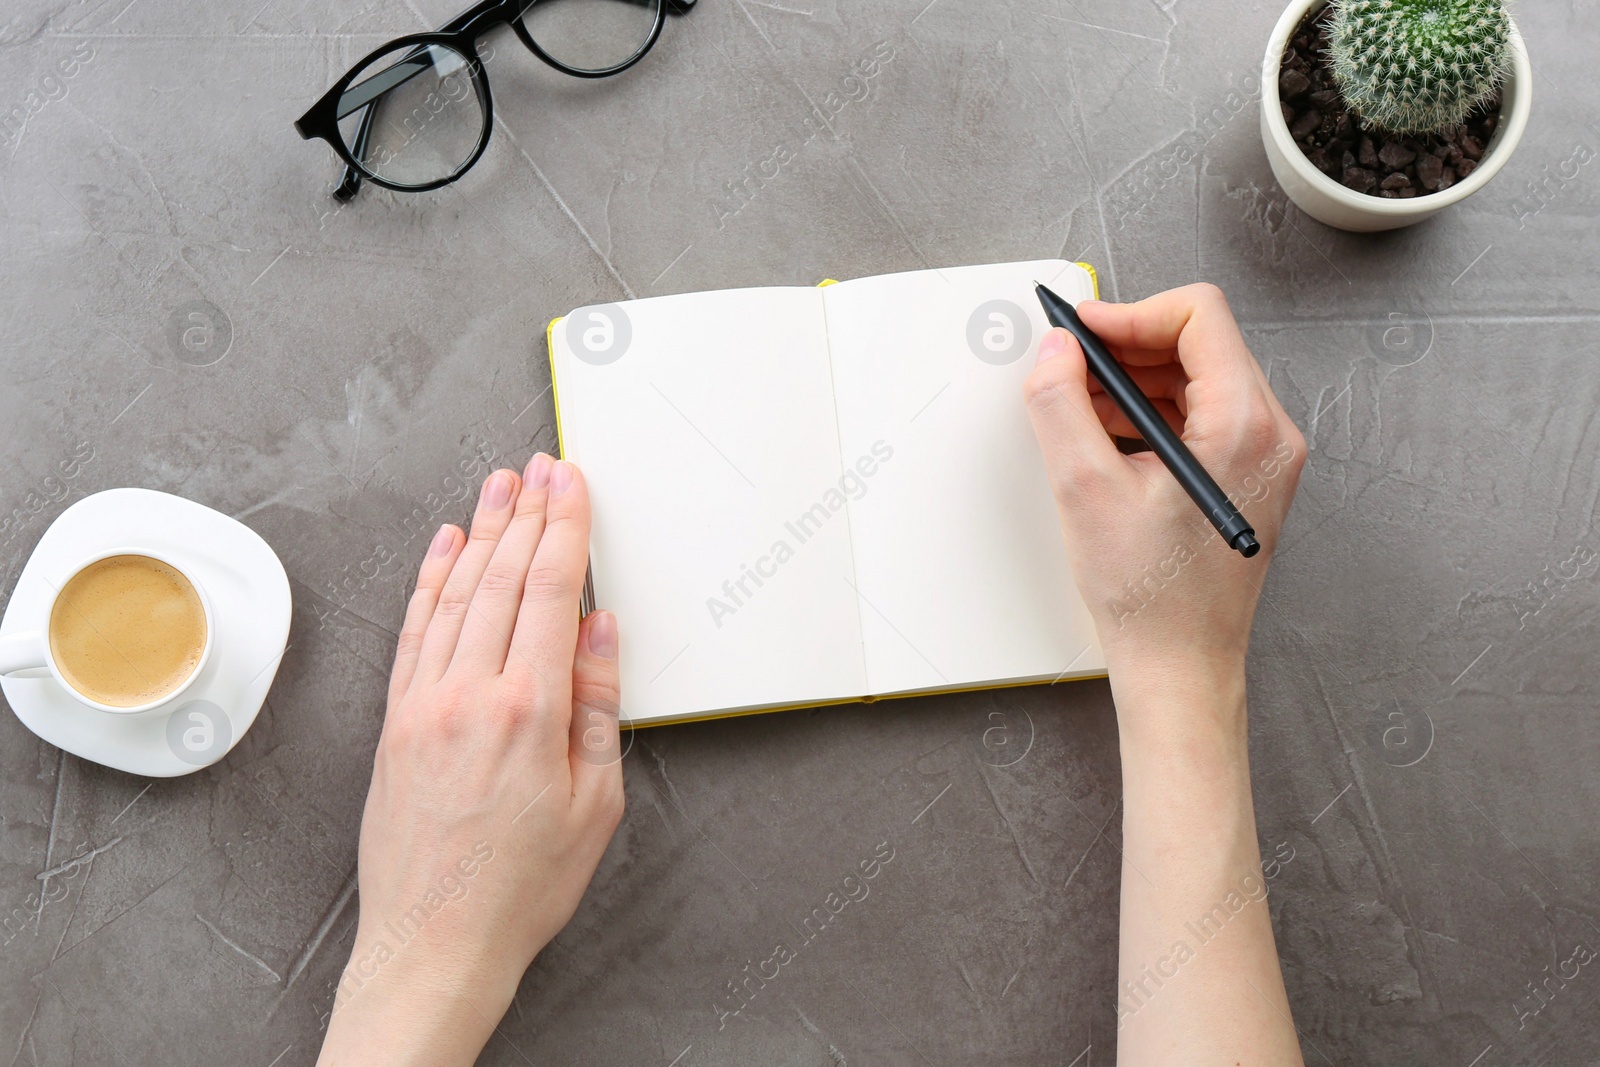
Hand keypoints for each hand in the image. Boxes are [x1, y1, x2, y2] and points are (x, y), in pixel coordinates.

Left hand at [317, 456, 624, 1066]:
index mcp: (529, 711)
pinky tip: (442, 549)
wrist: (434, 941)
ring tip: (497, 487)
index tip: (571, 484)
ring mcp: (424, 704)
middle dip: (524, 515)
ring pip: (454, 596)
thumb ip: (597, 706)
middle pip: (500, 580)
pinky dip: (428, 583)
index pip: (548, 593)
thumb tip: (599, 631)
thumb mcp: (595, 803)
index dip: (563, 529)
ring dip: (478, 534)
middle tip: (539, 468)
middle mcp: (469, 694)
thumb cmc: (524, 883)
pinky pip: (413, 633)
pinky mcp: (395, 722)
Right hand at [1028, 291, 1308, 1062]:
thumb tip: (1055, 351)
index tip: (1080, 333)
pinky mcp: (1247, 478)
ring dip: (1134, 383)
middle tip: (1069, 368)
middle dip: (1127, 349)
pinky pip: (1200, 418)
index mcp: (1244, 426)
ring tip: (1078, 409)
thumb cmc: (1151, 598)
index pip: (1197, 317)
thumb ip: (1061, 407)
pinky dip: (1151, 415)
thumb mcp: (1086, 491)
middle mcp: (1270, 434)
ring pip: (1198, 380)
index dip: (1129, 315)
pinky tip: (1105, 441)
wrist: (1181, 669)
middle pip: (1199, 345)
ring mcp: (1264, 458)